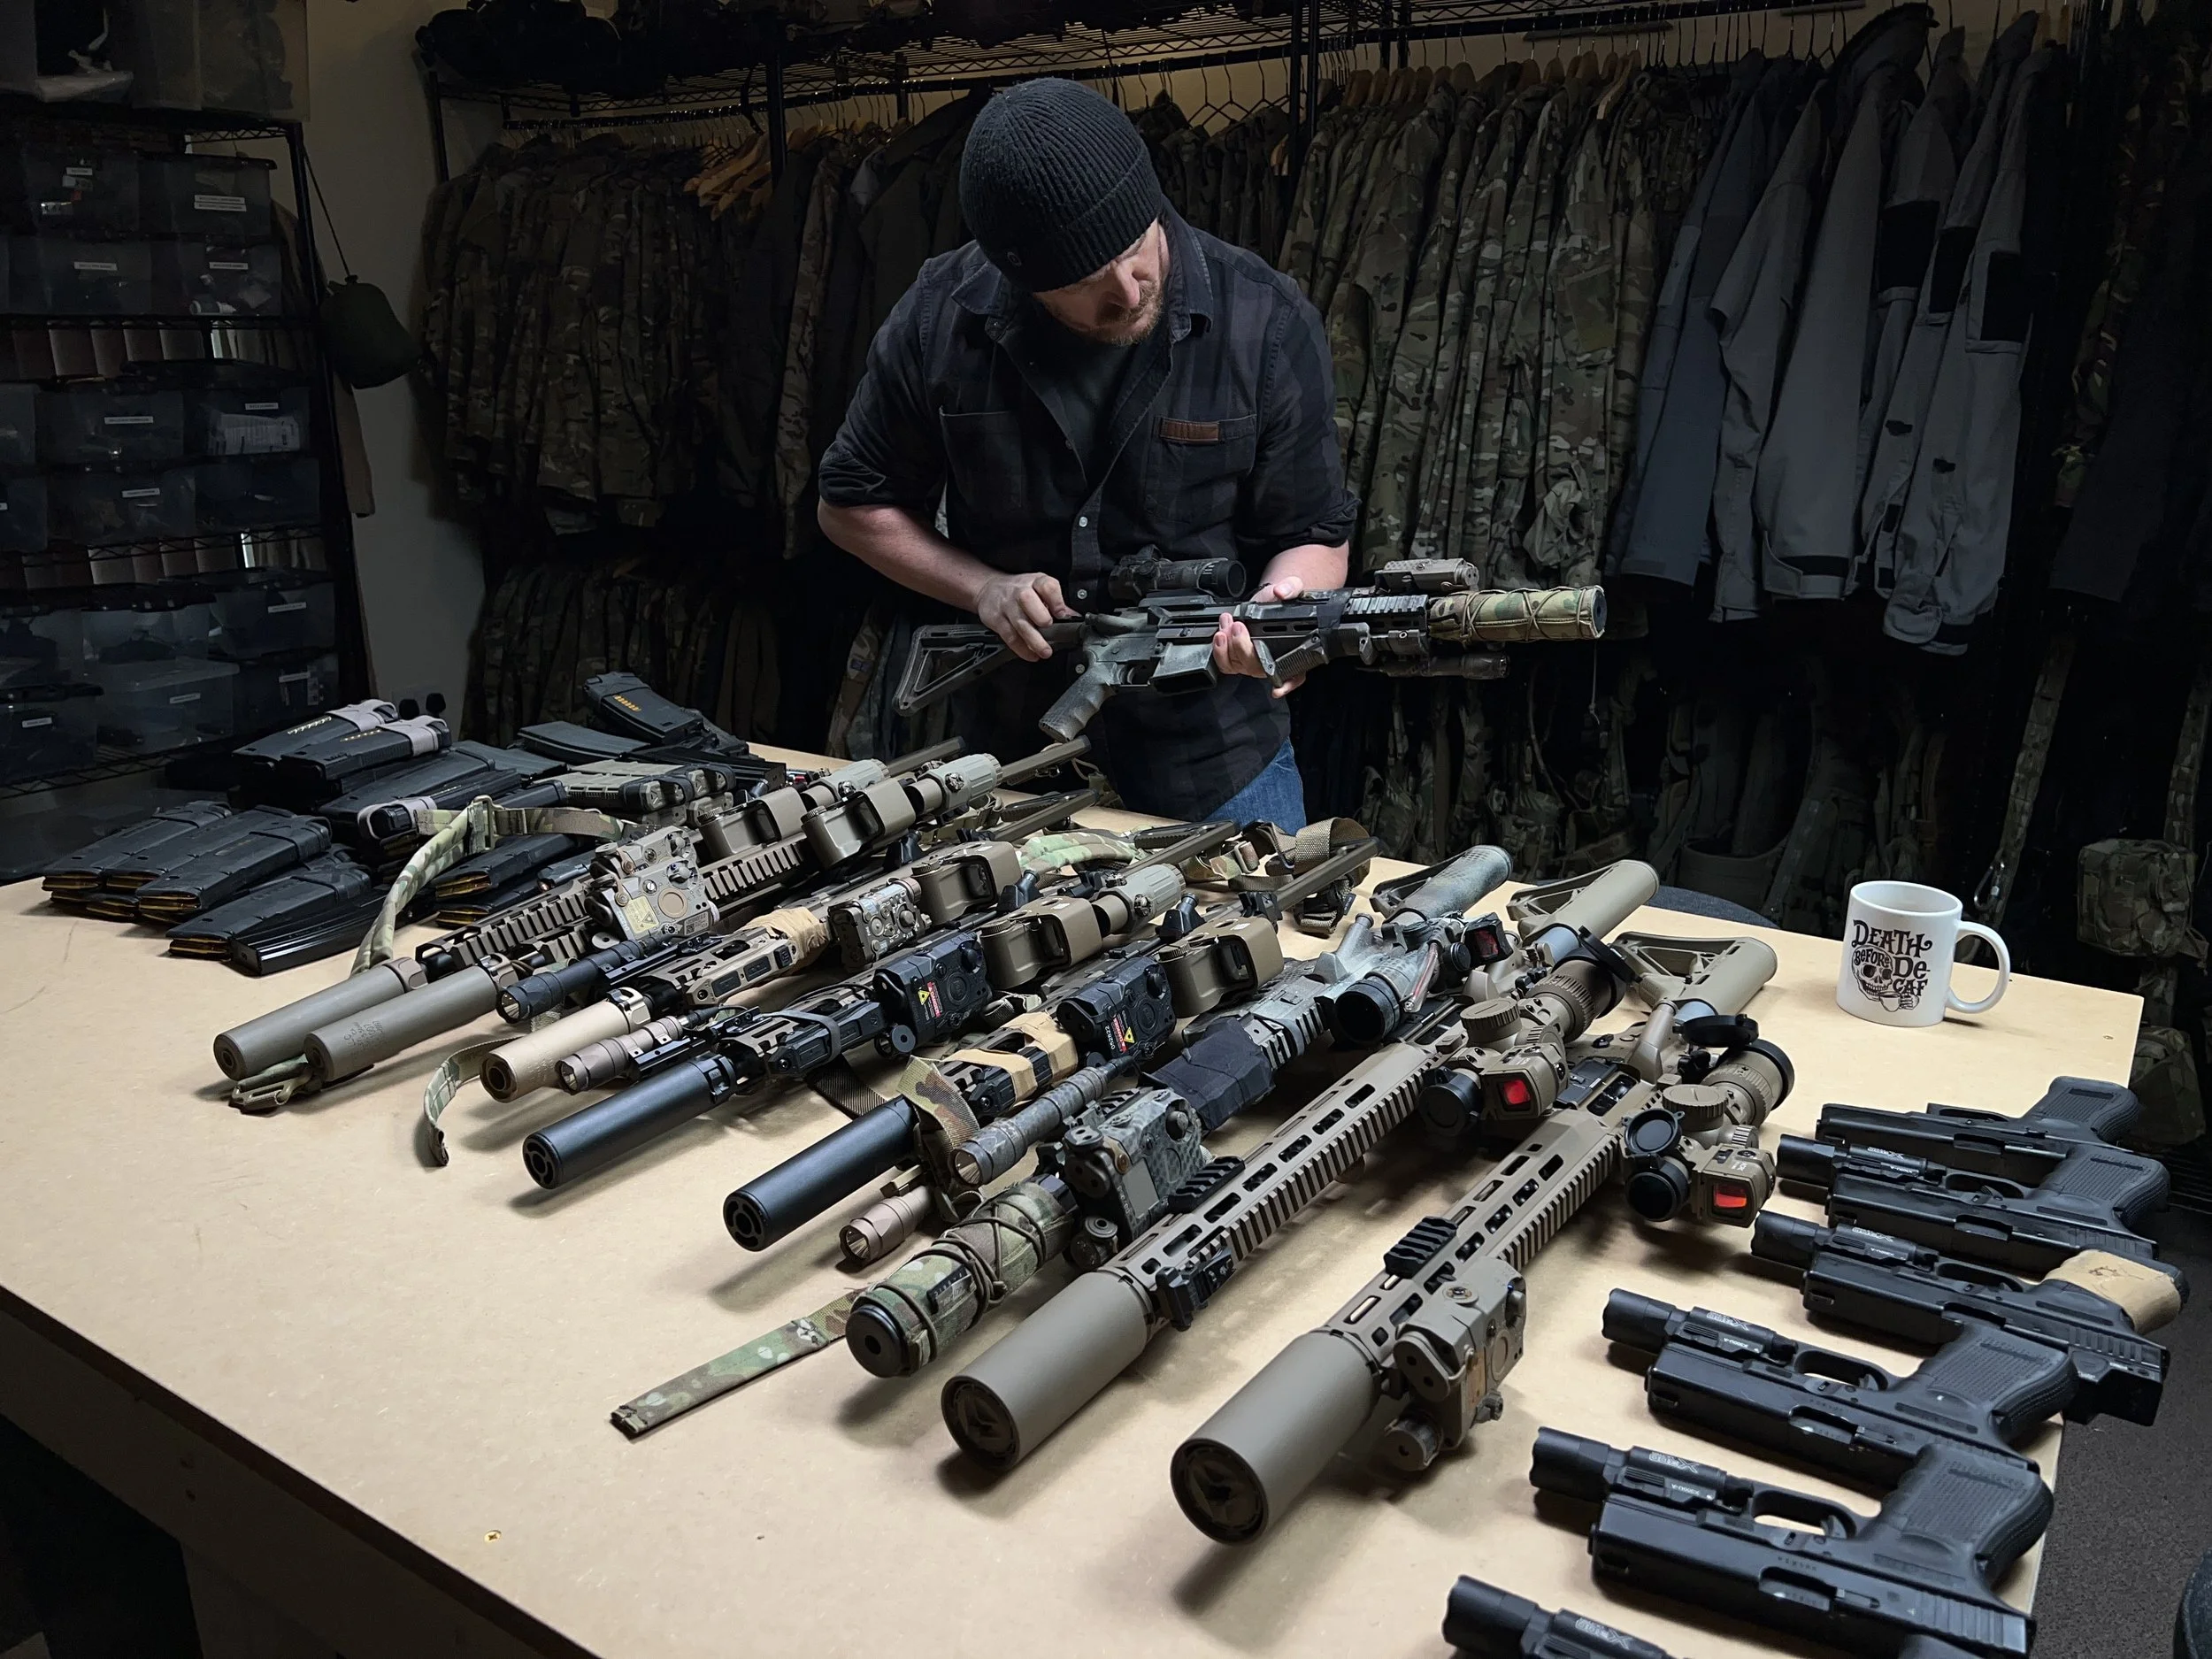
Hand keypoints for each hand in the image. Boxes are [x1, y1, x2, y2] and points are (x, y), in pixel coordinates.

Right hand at [976, 572, 1076, 661]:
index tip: (1062, 614)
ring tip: (1045, 651)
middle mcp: (1019, 591)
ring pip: (1020, 622)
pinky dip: (1021, 648)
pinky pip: (1010, 636)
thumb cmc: (1018, 590)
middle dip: (1041, 616)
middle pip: (1028, 600)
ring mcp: (1006, 605)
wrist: (988, 590)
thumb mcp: (1038, 588)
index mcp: (1035, 581)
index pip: (1047, 585)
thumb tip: (1073, 617)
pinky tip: (1031, 654)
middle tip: (1050, 627)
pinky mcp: (996, 620)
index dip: (1056, 600)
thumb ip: (1055, 602)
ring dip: (1034, 640)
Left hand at [1213, 575, 1304, 696]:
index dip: (1287, 685)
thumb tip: (1282, 592)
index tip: (1277, 688)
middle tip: (1239, 627)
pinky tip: (1219, 637)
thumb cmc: (1283, 601)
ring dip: (1228, 647)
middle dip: (1243, 647)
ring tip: (1225, 625)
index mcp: (1295, 652)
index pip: (1296, 675)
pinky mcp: (1237, 658)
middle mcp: (1274, 662)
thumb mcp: (1292, 588)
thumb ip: (1291, 587)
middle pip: (1257, 667)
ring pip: (1239, 666)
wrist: (1269, 599)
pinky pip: (1227, 664)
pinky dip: (1220, 653)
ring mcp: (1254, 662)